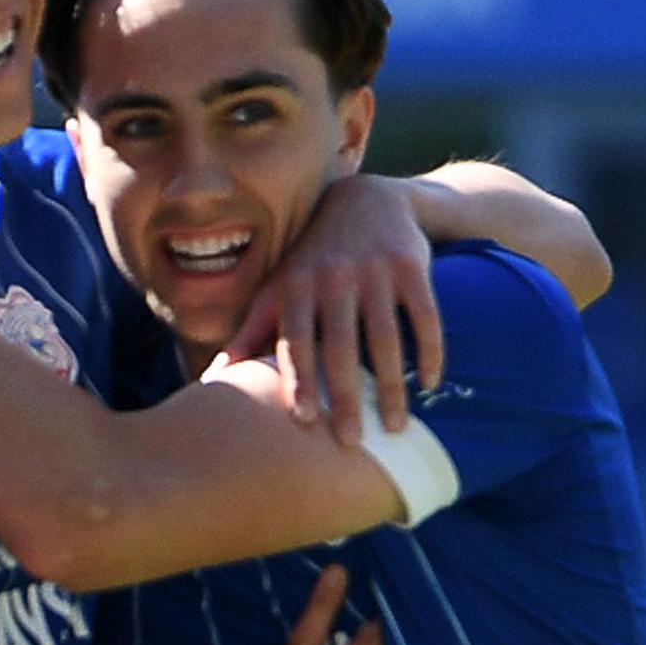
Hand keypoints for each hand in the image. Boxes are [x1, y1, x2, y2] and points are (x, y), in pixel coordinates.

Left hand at [224, 175, 444, 446]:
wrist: (365, 201)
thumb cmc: (312, 262)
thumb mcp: (277, 289)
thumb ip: (249, 334)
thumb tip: (214, 381)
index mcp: (296, 287)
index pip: (295, 339)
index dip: (298, 378)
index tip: (305, 420)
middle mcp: (332, 277)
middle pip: (340, 346)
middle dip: (346, 396)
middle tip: (352, 443)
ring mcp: (374, 270)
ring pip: (385, 337)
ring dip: (393, 386)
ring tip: (396, 428)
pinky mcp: (411, 266)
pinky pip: (424, 316)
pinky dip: (430, 351)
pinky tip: (432, 384)